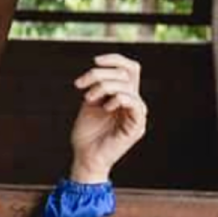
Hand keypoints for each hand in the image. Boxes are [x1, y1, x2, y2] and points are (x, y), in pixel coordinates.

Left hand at [69, 54, 147, 183]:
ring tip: (88, 99)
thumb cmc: (86, 133)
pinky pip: (135, 103)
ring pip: (127, 85)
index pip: (129, 68)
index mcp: (123, 96)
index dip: (114, 59)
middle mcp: (133, 103)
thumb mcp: (90, 102)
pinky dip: (119, 99)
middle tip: (80, 85)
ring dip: (103, 87)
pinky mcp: (137, 127)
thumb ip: (99, 86)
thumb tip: (101, 68)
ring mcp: (136, 115)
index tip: (94, 61)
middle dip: (100, 74)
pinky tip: (105, 106)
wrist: (85, 157)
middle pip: (126, 72)